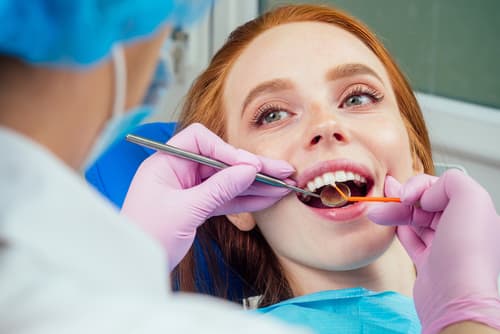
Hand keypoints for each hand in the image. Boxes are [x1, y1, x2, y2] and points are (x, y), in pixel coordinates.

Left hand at [121, 123, 294, 270]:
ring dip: (254, 185)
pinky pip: (224, 199)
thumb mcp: (186, 210)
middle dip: (251, 167)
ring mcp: (189, 189)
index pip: (200, 141)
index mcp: (166, 162)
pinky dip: (245, 200)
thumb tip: (248, 170)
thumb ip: (219, 189)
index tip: (249, 166)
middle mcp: (178, 171)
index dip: (227, 150)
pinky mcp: (197, 207)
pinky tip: (267, 198)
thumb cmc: (147, 236)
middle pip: (221, 162)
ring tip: (283, 186)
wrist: (134, 267)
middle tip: (282, 171)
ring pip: (227, 181)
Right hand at [368, 171, 499, 333]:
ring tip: (376, 213)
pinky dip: (398, 229)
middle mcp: (462, 228)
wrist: (454, 299)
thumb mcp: (471, 200)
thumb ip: (452, 181)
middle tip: (384, 198)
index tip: (409, 195)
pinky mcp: (429, 263)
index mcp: (475, 212)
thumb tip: (429, 193)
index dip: (421, 186)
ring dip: (394, 212)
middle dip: (403, 198)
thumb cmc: (466, 252)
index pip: (442, 187)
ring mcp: (445, 246)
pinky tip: (388, 223)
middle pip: (426, 203)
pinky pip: (411, 239)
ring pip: (416, 219)